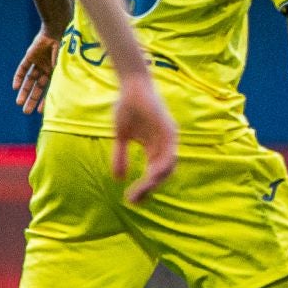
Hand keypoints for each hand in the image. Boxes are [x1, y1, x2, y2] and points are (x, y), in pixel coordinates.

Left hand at [13, 30, 60, 113]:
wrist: (58, 31)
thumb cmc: (66, 48)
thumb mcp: (64, 66)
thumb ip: (60, 78)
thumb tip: (59, 94)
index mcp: (56, 72)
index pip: (49, 89)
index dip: (44, 100)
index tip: (40, 112)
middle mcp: (46, 69)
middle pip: (37, 87)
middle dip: (32, 99)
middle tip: (26, 112)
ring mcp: (37, 63)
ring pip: (29, 80)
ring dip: (24, 91)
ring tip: (19, 103)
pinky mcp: (29, 57)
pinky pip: (22, 69)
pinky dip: (19, 78)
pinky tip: (15, 87)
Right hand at [110, 73, 177, 202]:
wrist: (132, 86)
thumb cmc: (127, 108)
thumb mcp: (121, 136)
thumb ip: (121, 156)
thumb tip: (118, 178)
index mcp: (155, 148)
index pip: (153, 173)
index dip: (144, 187)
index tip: (131, 200)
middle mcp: (165, 145)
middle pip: (162, 173)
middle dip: (148, 188)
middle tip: (134, 201)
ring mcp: (169, 138)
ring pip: (167, 166)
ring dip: (155, 180)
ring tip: (141, 191)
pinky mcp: (169, 130)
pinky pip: (170, 152)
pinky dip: (163, 165)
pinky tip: (152, 175)